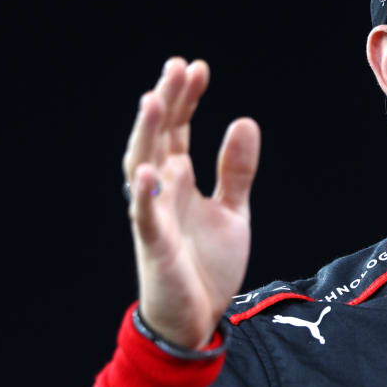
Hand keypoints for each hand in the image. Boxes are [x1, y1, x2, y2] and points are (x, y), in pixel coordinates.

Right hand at [124, 58, 260, 349]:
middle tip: (177, 66)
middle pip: (159, 137)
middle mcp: (162, 191)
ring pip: (143, 166)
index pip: (178, 129)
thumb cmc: (207, 265)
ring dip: (147, 134)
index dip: (186, 98)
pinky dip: (144, 194)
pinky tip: (150, 170)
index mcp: (179, 180)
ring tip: (155, 100)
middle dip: (167, 102)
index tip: (197, 68)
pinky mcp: (154, 246)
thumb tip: (244, 121)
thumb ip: (237, 170)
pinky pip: (145, 217)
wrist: (195, 319)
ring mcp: (154, 216)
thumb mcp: (232, 211)